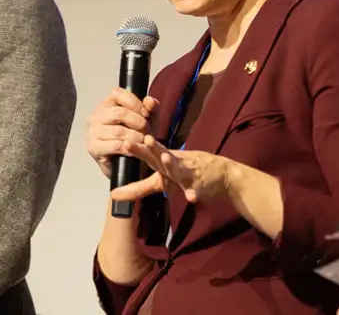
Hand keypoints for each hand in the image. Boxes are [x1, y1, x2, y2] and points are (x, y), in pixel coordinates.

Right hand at [85, 87, 158, 178]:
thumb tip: (150, 101)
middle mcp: (95, 116)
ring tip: (145, 142)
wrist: (130, 164)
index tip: (147, 114)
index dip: (136, 103)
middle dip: (139, 122)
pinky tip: (137, 151)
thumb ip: (151, 108)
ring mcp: (92, 132)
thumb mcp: (148, 120)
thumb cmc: (136, 136)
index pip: (118, 94)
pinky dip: (130, 148)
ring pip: (119, 131)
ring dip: (136, 137)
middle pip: (120, 113)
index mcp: (106, 104)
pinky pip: (116, 145)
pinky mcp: (93, 148)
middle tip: (149, 132)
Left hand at [109, 138, 234, 203]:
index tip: (123, 144)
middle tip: (136, 141)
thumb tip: (115, 194)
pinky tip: (190, 197)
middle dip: (148, 150)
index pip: (148, 156)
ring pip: (178, 170)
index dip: (136, 150)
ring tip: (164, 157)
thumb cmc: (190, 174)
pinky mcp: (201, 186)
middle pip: (159, 157)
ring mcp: (189, 175)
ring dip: (172, 164)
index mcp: (165, 164)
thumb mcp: (165, 179)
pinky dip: (193, 194)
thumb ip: (142, 186)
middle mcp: (175, 166)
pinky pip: (196, 191)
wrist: (223, 175)